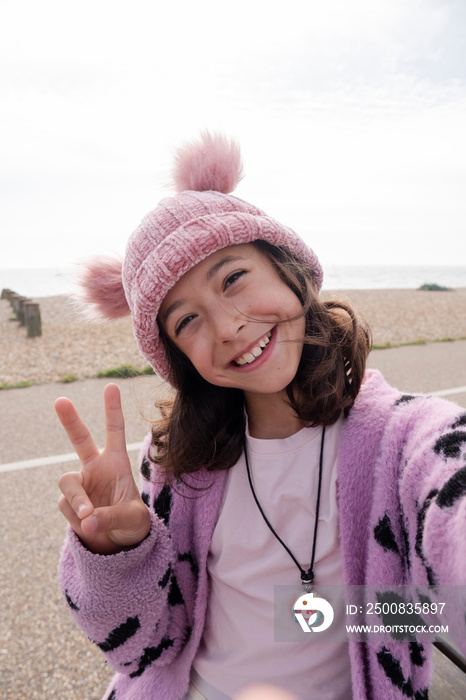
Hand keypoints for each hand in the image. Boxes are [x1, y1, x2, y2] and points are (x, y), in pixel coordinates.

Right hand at [55, 383, 150, 554]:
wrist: (118, 544)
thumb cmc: (132, 524)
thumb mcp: (132, 520)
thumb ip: (112, 516)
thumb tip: (87, 519)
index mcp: (117, 462)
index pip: (115, 431)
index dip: (112, 409)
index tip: (111, 386)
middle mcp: (96, 467)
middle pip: (80, 439)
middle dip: (70, 420)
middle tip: (60, 400)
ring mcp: (81, 484)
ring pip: (68, 483)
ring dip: (77, 500)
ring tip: (89, 515)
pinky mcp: (68, 502)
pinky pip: (67, 508)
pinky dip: (77, 519)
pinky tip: (89, 526)